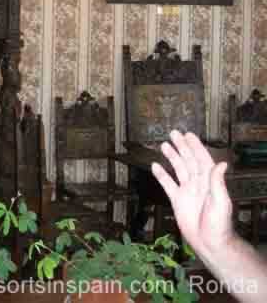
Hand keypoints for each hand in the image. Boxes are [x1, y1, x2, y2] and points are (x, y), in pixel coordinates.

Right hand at [151, 131, 233, 258]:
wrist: (208, 242)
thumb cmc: (219, 225)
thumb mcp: (221, 202)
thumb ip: (218, 182)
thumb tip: (221, 164)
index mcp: (209, 182)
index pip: (202, 159)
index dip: (195, 147)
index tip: (188, 135)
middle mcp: (198, 183)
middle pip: (188, 160)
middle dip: (181, 147)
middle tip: (173, 134)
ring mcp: (187, 191)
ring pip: (178, 169)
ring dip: (171, 157)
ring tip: (164, 145)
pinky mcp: (177, 200)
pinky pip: (168, 184)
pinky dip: (161, 175)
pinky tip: (155, 166)